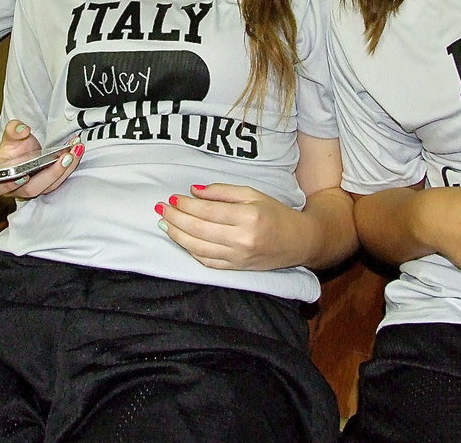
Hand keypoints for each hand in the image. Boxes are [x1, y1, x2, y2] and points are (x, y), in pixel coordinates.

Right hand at [0, 119, 83, 198]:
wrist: (24, 152)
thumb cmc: (13, 149)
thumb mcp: (10, 136)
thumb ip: (13, 130)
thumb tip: (22, 130)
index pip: (0, 187)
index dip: (10, 184)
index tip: (23, 176)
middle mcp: (16, 189)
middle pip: (32, 189)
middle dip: (51, 173)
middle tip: (65, 157)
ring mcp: (34, 188)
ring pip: (50, 185)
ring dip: (66, 168)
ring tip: (75, 149)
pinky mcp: (48, 184)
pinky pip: (60, 178)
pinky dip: (70, 165)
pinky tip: (76, 150)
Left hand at [155, 183, 315, 270]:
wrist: (298, 241)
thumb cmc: (275, 213)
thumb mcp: (252, 194)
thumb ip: (222, 191)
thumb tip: (193, 191)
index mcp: (249, 217)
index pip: (208, 211)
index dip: (187, 205)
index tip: (173, 198)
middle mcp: (243, 239)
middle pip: (199, 230)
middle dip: (176, 218)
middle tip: (161, 209)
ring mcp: (238, 257)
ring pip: (198, 248)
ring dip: (178, 235)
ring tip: (165, 224)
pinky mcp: (236, 269)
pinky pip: (207, 261)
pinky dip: (190, 250)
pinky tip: (180, 239)